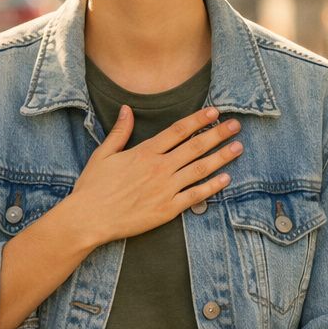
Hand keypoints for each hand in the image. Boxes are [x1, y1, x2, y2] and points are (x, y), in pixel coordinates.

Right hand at [64, 105, 240, 246]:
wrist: (89, 219)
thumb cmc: (93, 187)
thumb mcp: (103, 154)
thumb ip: (120, 131)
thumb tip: (127, 109)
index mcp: (144, 152)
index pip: (178, 131)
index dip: (198, 120)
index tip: (215, 112)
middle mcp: (159, 168)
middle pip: (195, 146)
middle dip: (218, 134)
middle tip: (236, 125)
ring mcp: (165, 189)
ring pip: (200, 169)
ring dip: (221, 157)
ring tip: (238, 148)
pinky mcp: (167, 210)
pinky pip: (195, 196)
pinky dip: (212, 187)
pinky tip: (226, 179)